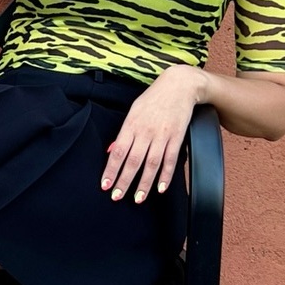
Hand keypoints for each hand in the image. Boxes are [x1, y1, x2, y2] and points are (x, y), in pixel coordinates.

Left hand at [101, 66, 205, 203]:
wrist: (179, 86)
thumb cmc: (153, 99)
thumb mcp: (133, 112)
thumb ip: (124, 134)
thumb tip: (111, 152)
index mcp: (131, 125)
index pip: (118, 152)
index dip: (111, 170)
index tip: (105, 185)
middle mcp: (145, 131)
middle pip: (133, 161)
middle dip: (124, 181)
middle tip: (117, 197)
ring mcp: (162, 135)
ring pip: (151, 164)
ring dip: (144, 183)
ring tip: (138, 198)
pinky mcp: (177, 137)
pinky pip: (170, 160)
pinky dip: (165, 175)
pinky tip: (160, 188)